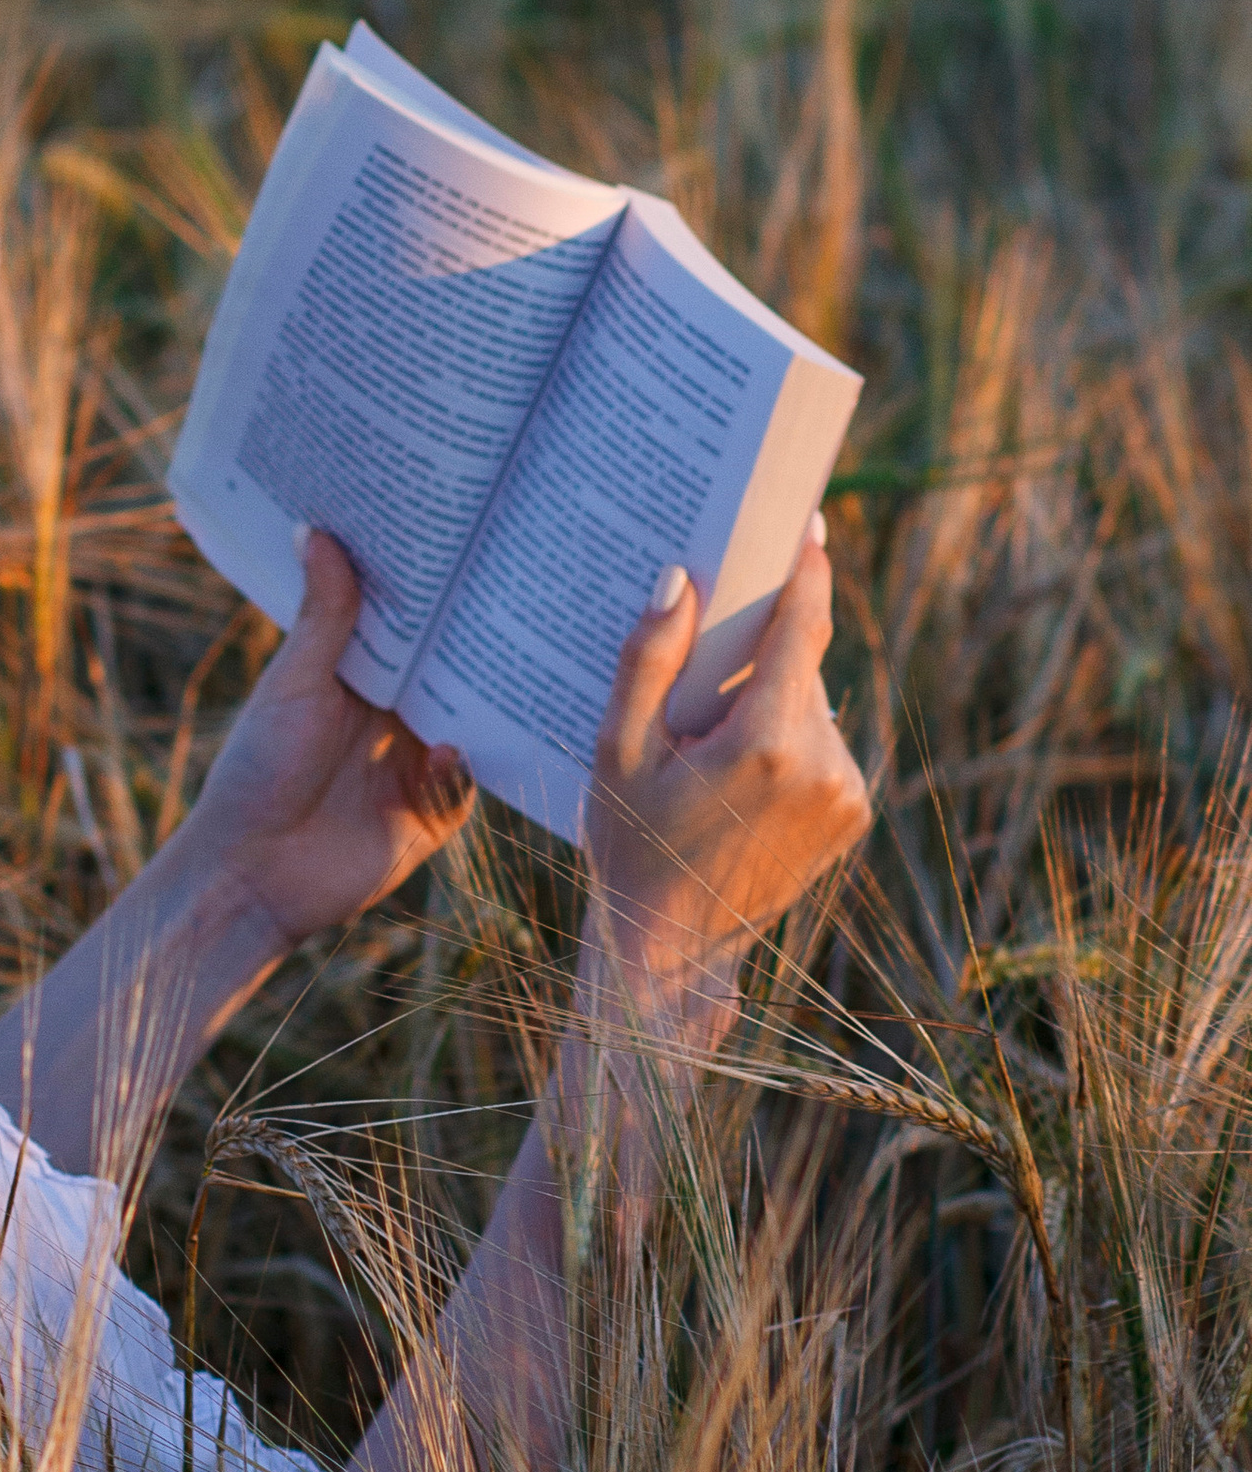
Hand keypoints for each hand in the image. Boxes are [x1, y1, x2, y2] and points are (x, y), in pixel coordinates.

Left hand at [181, 530, 475, 956]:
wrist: (251, 872)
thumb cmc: (257, 769)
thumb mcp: (295, 685)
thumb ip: (324, 617)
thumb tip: (317, 528)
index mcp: (360, 677)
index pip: (411, 625)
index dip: (436, 589)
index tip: (467, 535)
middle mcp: (394, 715)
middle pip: (451, 669)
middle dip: (480, 637)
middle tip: (516, 586)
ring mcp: (417, 763)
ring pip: (471, 721)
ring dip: (487, 700)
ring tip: (512, 661)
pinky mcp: (433, 813)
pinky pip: (468, 783)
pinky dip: (462, 766)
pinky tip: (444, 750)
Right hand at [584, 526, 869, 1015]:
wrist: (672, 950)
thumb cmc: (630, 846)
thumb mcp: (616, 752)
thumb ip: (647, 662)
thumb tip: (678, 580)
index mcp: (766, 741)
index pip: (804, 625)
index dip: (806, 568)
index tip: (809, 522)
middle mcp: (824, 763)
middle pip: (803, 667)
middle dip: (760, 656)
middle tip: (703, 679)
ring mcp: (847, 792)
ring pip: (813, 709)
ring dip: (772, 707)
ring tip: (711, 749)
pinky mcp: (854, 815)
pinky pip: (824, 750)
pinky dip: (788, 746)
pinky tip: (740, 782)